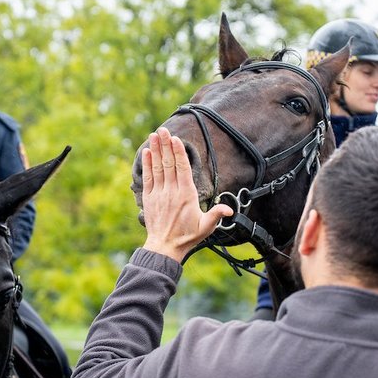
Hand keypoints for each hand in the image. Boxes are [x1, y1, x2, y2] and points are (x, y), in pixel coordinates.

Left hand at [141, 127, 232, 261]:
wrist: (165, 247)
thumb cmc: (187, 237)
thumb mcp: (206, 227)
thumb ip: (217, 215)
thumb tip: (230, 209)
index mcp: (187, 195)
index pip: (182, 168)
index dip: (179, 152)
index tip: (176, 139)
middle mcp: (172, 191)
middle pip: (169, 163)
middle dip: (166, 145)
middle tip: (163, 129)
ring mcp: (159, 194)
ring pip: (157, 167)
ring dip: (156, 150)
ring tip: (154, 134)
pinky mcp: (149, 198)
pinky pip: (148, 177)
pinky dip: (147, 164)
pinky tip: (147, 152)